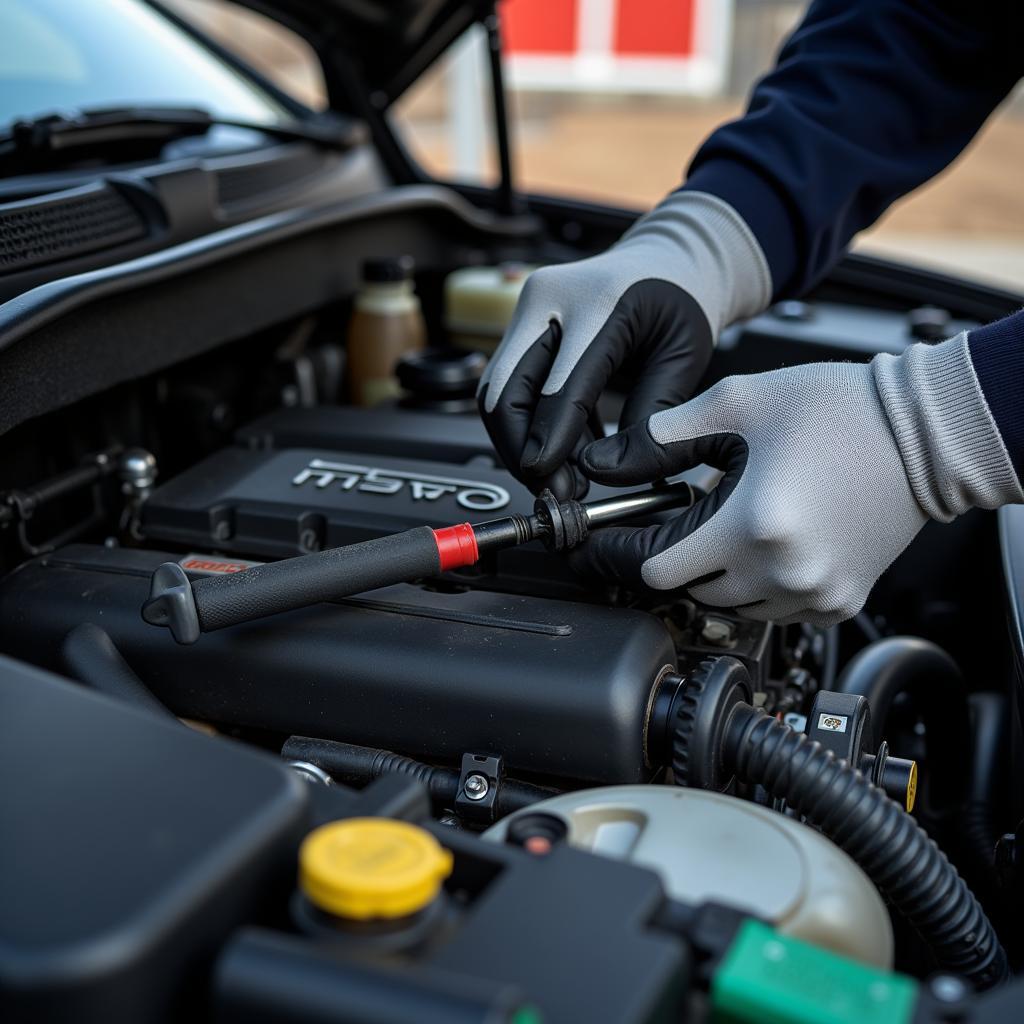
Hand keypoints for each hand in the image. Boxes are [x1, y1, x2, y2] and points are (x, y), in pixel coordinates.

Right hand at [477, 192, 770, 498]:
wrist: (668, 257)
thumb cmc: (681, 303)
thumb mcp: (683, 358)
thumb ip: (650, 412)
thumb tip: (608, 470)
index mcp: (599, 302)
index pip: (561, 387)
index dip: (551, 443)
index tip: (553, 486)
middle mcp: (549, 297)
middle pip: (505, 391)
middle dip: (520, 451)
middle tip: (553, 491)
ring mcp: (528, 306)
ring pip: (496, 392)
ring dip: (518, 443)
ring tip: (561, 479)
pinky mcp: (520, 322)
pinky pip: (509, 384)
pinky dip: (529, 424)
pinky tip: (563, 450)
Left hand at [570, 360, 928, 625]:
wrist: (924, 432)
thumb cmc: (838, 411)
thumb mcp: (737, 404)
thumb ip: (660, 439)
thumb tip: (605, 463)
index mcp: (750, 526)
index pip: (656, 569)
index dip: (623, 554)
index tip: (607, 544)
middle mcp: (782, 572)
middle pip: (690, 590)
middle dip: (673, 556)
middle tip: (684, 516)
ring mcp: (814, 594)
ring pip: (730, 606)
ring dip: (714, 574)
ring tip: (730, 524)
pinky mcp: (839, 601)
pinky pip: (774, 613)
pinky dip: (756, 587)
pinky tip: (766, 544)